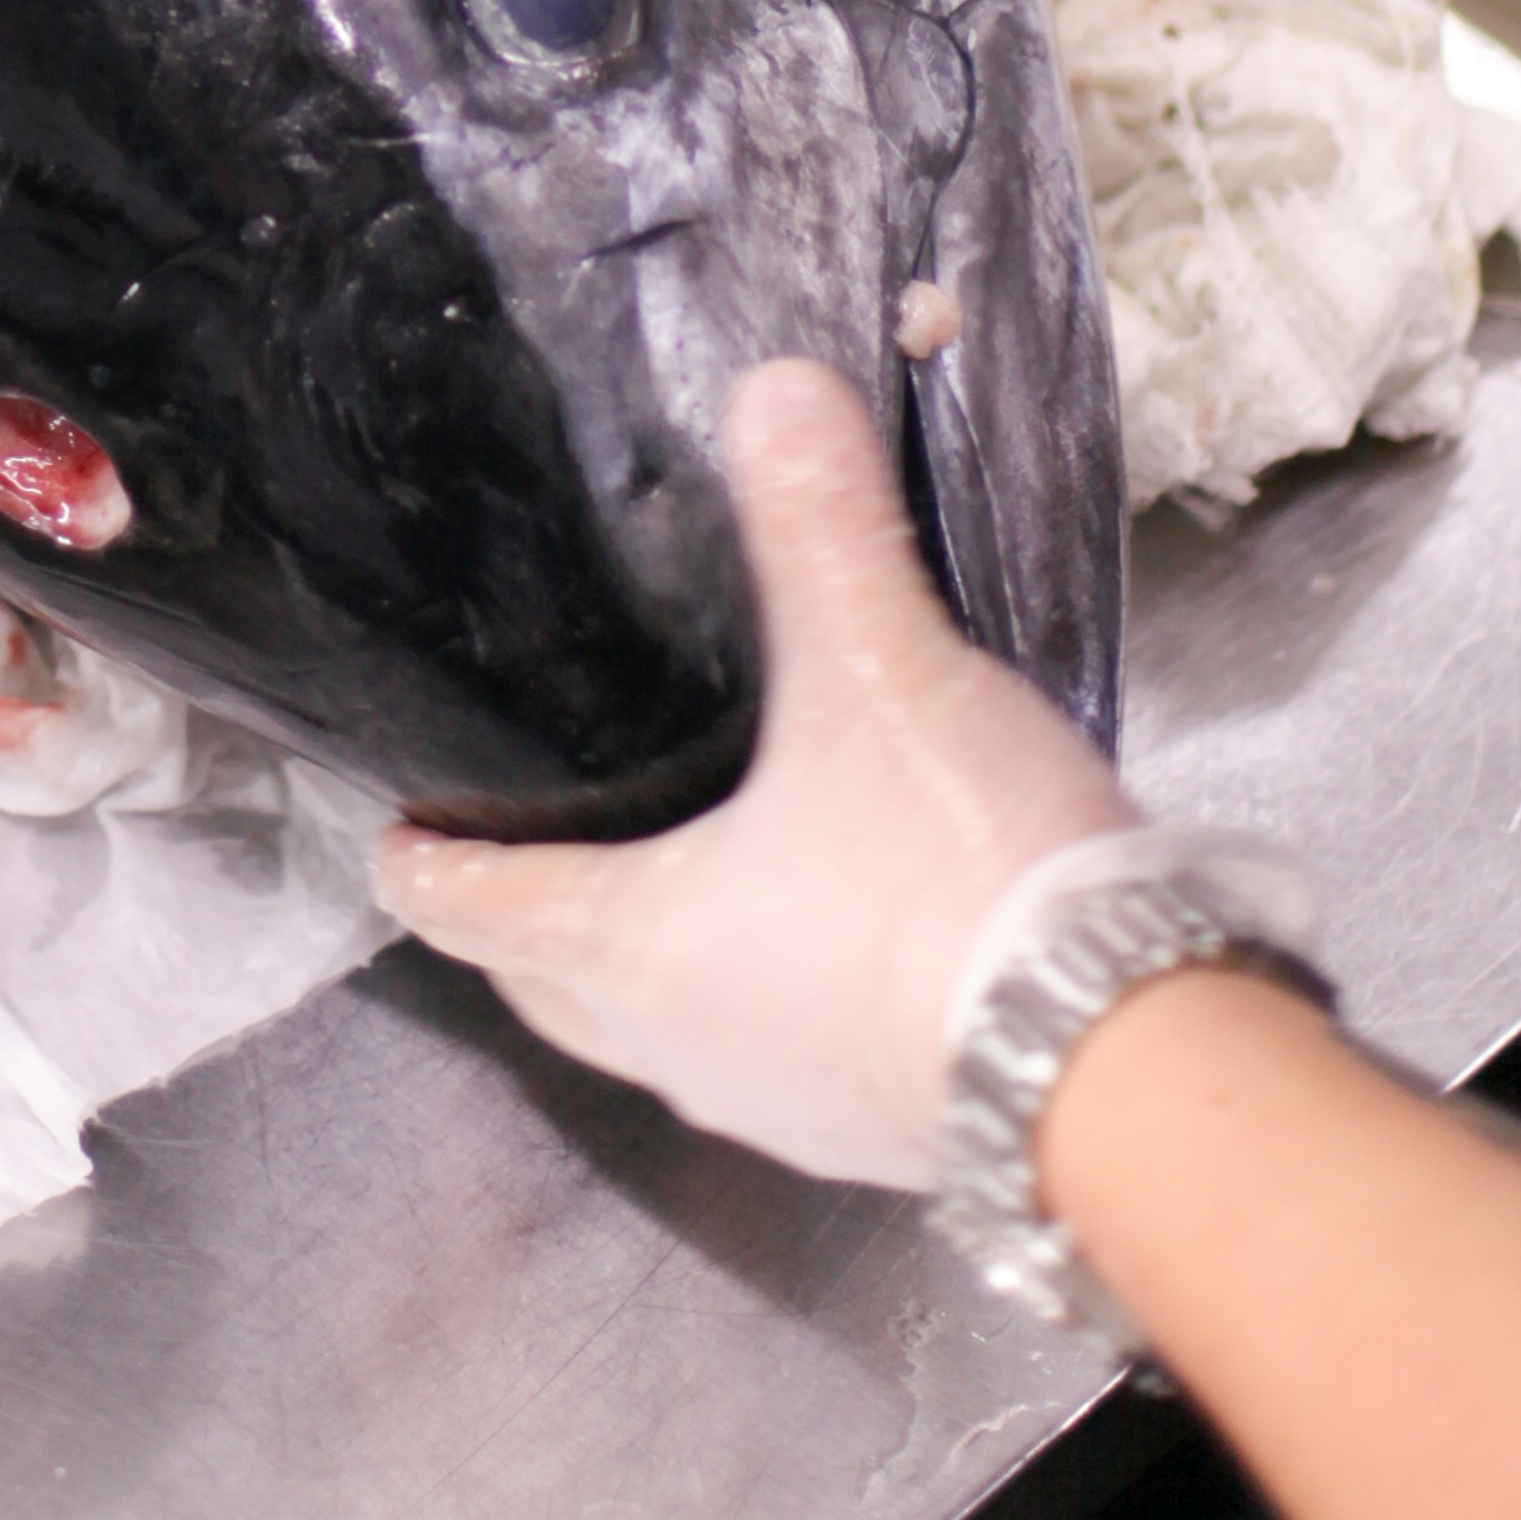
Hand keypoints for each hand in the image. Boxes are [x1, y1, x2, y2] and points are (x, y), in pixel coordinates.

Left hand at [374, 363, 1124, 1184]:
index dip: (425, 863)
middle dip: (518, 924)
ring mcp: (781, 1107)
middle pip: (547, 989)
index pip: (475, 908)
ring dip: (635, 973)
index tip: (395, 832)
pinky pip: (771, 1061)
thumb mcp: (879, 671)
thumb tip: (773, 390)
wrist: (1125, 1059)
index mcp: (635, 950)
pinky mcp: (878, 1129)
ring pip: (657, 1038)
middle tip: (509, 849)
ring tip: (656, 882)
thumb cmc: (960, 879)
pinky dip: (755, 1002)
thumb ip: (820, 529)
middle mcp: (684, 1049)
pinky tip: (812, 943)